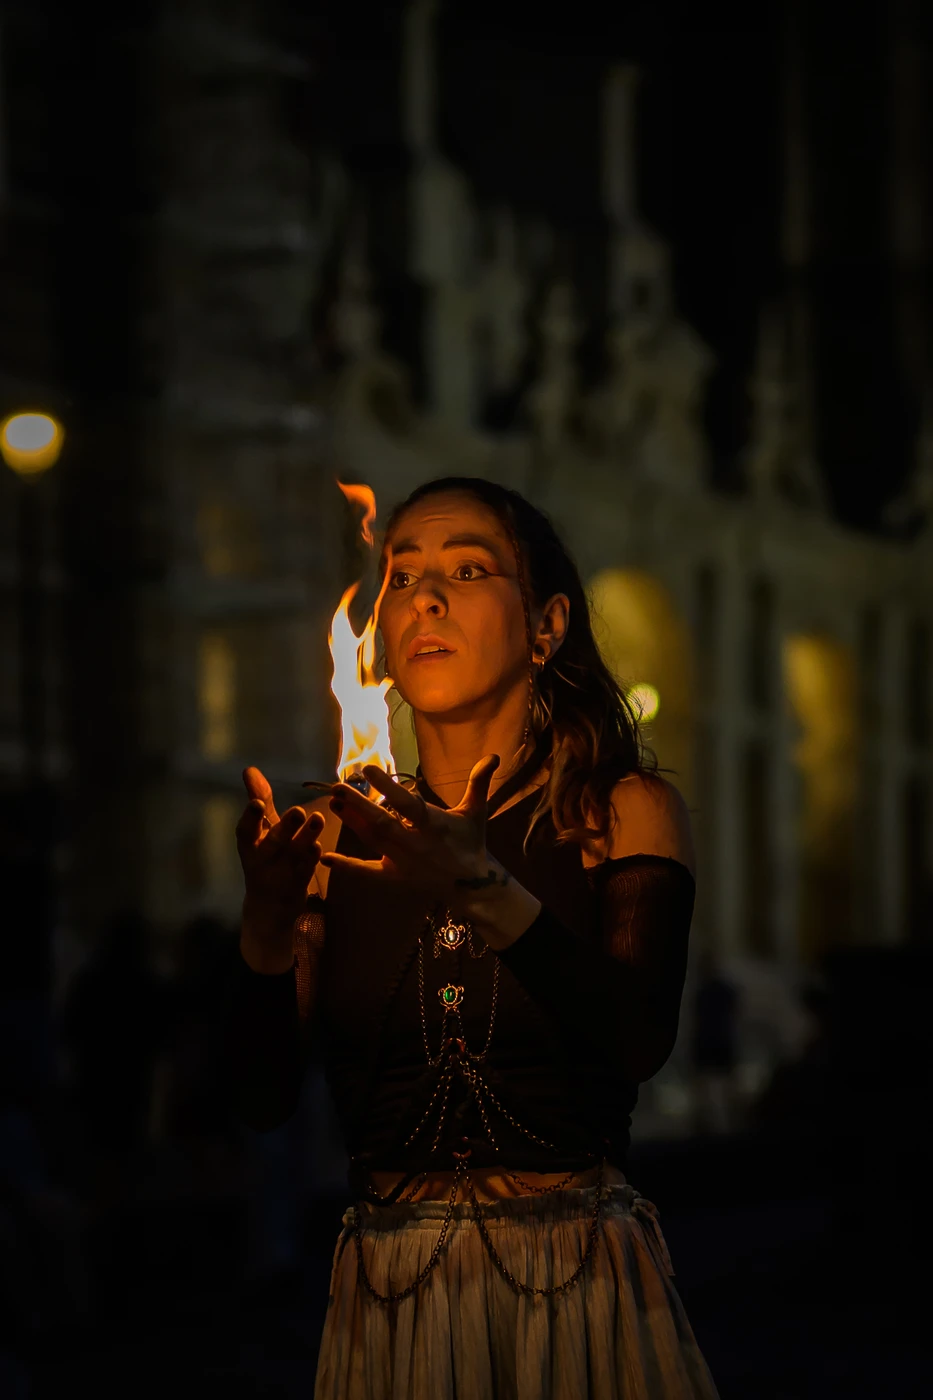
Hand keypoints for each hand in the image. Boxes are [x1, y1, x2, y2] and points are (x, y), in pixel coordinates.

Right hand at [236, 766, 324, 932]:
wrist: (268, 909)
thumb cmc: (265, 859)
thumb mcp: (259, 832)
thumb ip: (259, 799)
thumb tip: (249, 769)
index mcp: (249, 846)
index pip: (244, 831)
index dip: (249, 818)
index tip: (257, 803)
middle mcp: (262, 860)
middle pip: (273, 843)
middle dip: (285, 828)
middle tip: (298, 811)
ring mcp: (280, 875)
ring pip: (293, 855)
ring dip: (305, 837)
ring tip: (317, 819)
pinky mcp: (297, 885)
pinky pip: (306, 869)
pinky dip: (312, 858)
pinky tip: (319, 846)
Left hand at [319, 755, 500, 898]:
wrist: (471, 884)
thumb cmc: (470, 841)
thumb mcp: (476, 812)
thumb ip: (479, 783)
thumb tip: (493, 756)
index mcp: (435, 825)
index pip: (408, 805)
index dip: (388, 788)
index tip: (368, 769)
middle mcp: (416, 844)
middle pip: (383, 824)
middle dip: (359, 806)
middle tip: (338, 787)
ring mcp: (403, 862)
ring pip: (373, 840)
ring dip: (352, 822)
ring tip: (334, 802)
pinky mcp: (394, 877)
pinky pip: (368, 872)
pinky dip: (347, 866)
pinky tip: (325, 857)